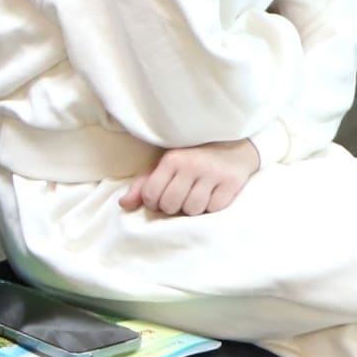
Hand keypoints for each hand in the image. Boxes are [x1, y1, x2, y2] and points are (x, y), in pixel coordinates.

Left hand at [121, 138, 257, 217]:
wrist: (233, 146)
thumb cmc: (192, 159)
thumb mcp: (165, 166)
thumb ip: (143, 185)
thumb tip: (123, 204)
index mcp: (172, 159)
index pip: (151, 195)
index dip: (153, 202)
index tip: (161, 197)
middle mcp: (192, 164)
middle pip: (171, 205)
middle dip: (173, 207)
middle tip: (180, 197)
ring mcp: (213, 174)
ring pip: (193, 210)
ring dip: (193, 208)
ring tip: (196, 194)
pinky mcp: (232, 183)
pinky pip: (214, 209)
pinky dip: (211, 206)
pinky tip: (212, 194)